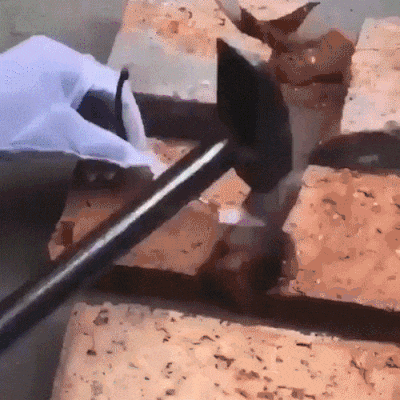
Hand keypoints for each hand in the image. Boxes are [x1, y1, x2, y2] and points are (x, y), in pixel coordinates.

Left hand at [0, 35, 153, 168]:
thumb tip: (144, 164)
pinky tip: (79, 158)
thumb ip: (107, 147)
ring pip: (86, 107)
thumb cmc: (13, 123)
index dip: (133, 123)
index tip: (140, 152)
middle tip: (118, 163)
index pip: (118, 89)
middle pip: (103, 99)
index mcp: (70, 62)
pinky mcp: (32, 90)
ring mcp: (43, 75)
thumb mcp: (64, 136)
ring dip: (97, 138)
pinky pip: (69, 110)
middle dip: (113, 135)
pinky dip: (79, 134)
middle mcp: (60, 61)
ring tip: (98, 168)